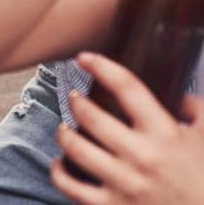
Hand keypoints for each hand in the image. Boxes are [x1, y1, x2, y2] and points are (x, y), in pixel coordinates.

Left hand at [54, 53, 203, 203]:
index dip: (101, 66)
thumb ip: (198, 112)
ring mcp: (126, 183)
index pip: (127, 87)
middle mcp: (142, 156)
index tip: (85, 58)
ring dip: (64, 134)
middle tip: (74, 98)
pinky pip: (73, 189)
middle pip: (92, 117)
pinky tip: (59, 163)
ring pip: (76, 149)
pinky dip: (59, 173)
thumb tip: (181, 98)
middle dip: (76, 102)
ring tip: (65, 128)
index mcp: (166, 134)